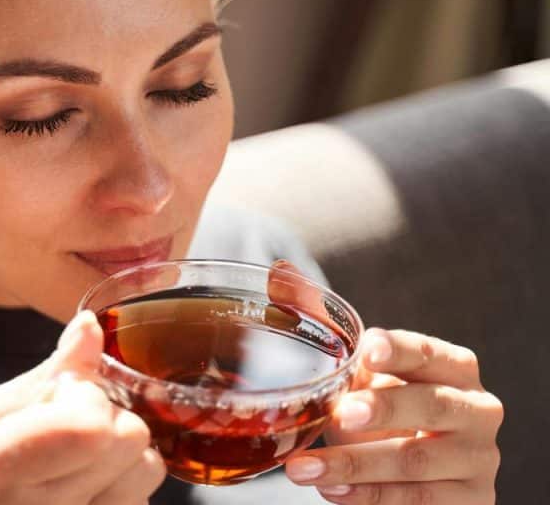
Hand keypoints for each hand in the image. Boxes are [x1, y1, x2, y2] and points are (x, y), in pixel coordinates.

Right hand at [0, 311, 166, 504]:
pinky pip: (142, 500)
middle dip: (108, 417)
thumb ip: (41, 378)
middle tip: (68, 426)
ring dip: (123, 453)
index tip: (60, 396)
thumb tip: (91, 326)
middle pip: (131, 439)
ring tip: (80, 458)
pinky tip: (86, 486)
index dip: (87, 394)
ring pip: (149, 471)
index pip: (89, 424)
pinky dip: (123, 485)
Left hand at [269, 261, 503, 503]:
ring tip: (303, 468)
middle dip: (385, 409)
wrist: (415, 474)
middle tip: (344, 413)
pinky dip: (369, 496)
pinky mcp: (468, 502)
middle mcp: (475, 411)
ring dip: (355, 464)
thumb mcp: (363, 375)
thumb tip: (280, 275)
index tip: (369, 349)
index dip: (401, 351)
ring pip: (416, 461)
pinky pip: (417, 501)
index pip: (430, 354)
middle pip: (432, 406)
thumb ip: (330, 331)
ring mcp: (476, 460)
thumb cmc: (386, 410)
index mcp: (454, 369)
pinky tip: (331, 492)